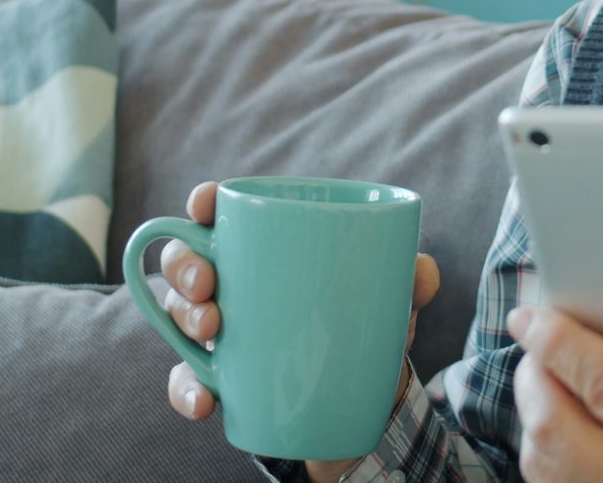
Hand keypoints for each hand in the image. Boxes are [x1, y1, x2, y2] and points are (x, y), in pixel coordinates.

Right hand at [160, 180, 440, 481]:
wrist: (361, 393)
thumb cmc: (363, 320)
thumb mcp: (388, 298)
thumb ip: (409, 279)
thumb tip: (424, 272)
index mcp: (266, 246)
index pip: (222, 212)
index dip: (202, 202)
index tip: (204, 205)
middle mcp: (232, 282)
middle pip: (186, 258)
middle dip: (185, 266)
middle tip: (209, 285)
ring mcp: (220, 330)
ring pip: (178, 313)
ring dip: (185, 319)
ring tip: (212, 330)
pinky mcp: (218, 377)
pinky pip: (187, 381)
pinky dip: (188, 390)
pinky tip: (206, 400)